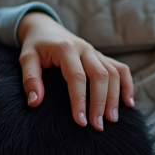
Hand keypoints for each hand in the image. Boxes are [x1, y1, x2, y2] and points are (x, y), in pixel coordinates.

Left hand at [17, 12, 134, 130]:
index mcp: (66, 49)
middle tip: (97, 126)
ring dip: (114, 98)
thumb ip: (30, 79)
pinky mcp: (102, 57)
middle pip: (100, 75)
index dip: (80, 100)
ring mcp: (96, 52)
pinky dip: (127, 85)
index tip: (81, 121)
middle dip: (100, 102)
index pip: (77, 77)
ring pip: (113, 73)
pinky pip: (121, 69)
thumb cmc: (35, 46)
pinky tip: (128, 104)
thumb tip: (35, 102)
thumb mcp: (26, 58)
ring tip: (111, 120)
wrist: (45, 28)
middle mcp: (85, 49)